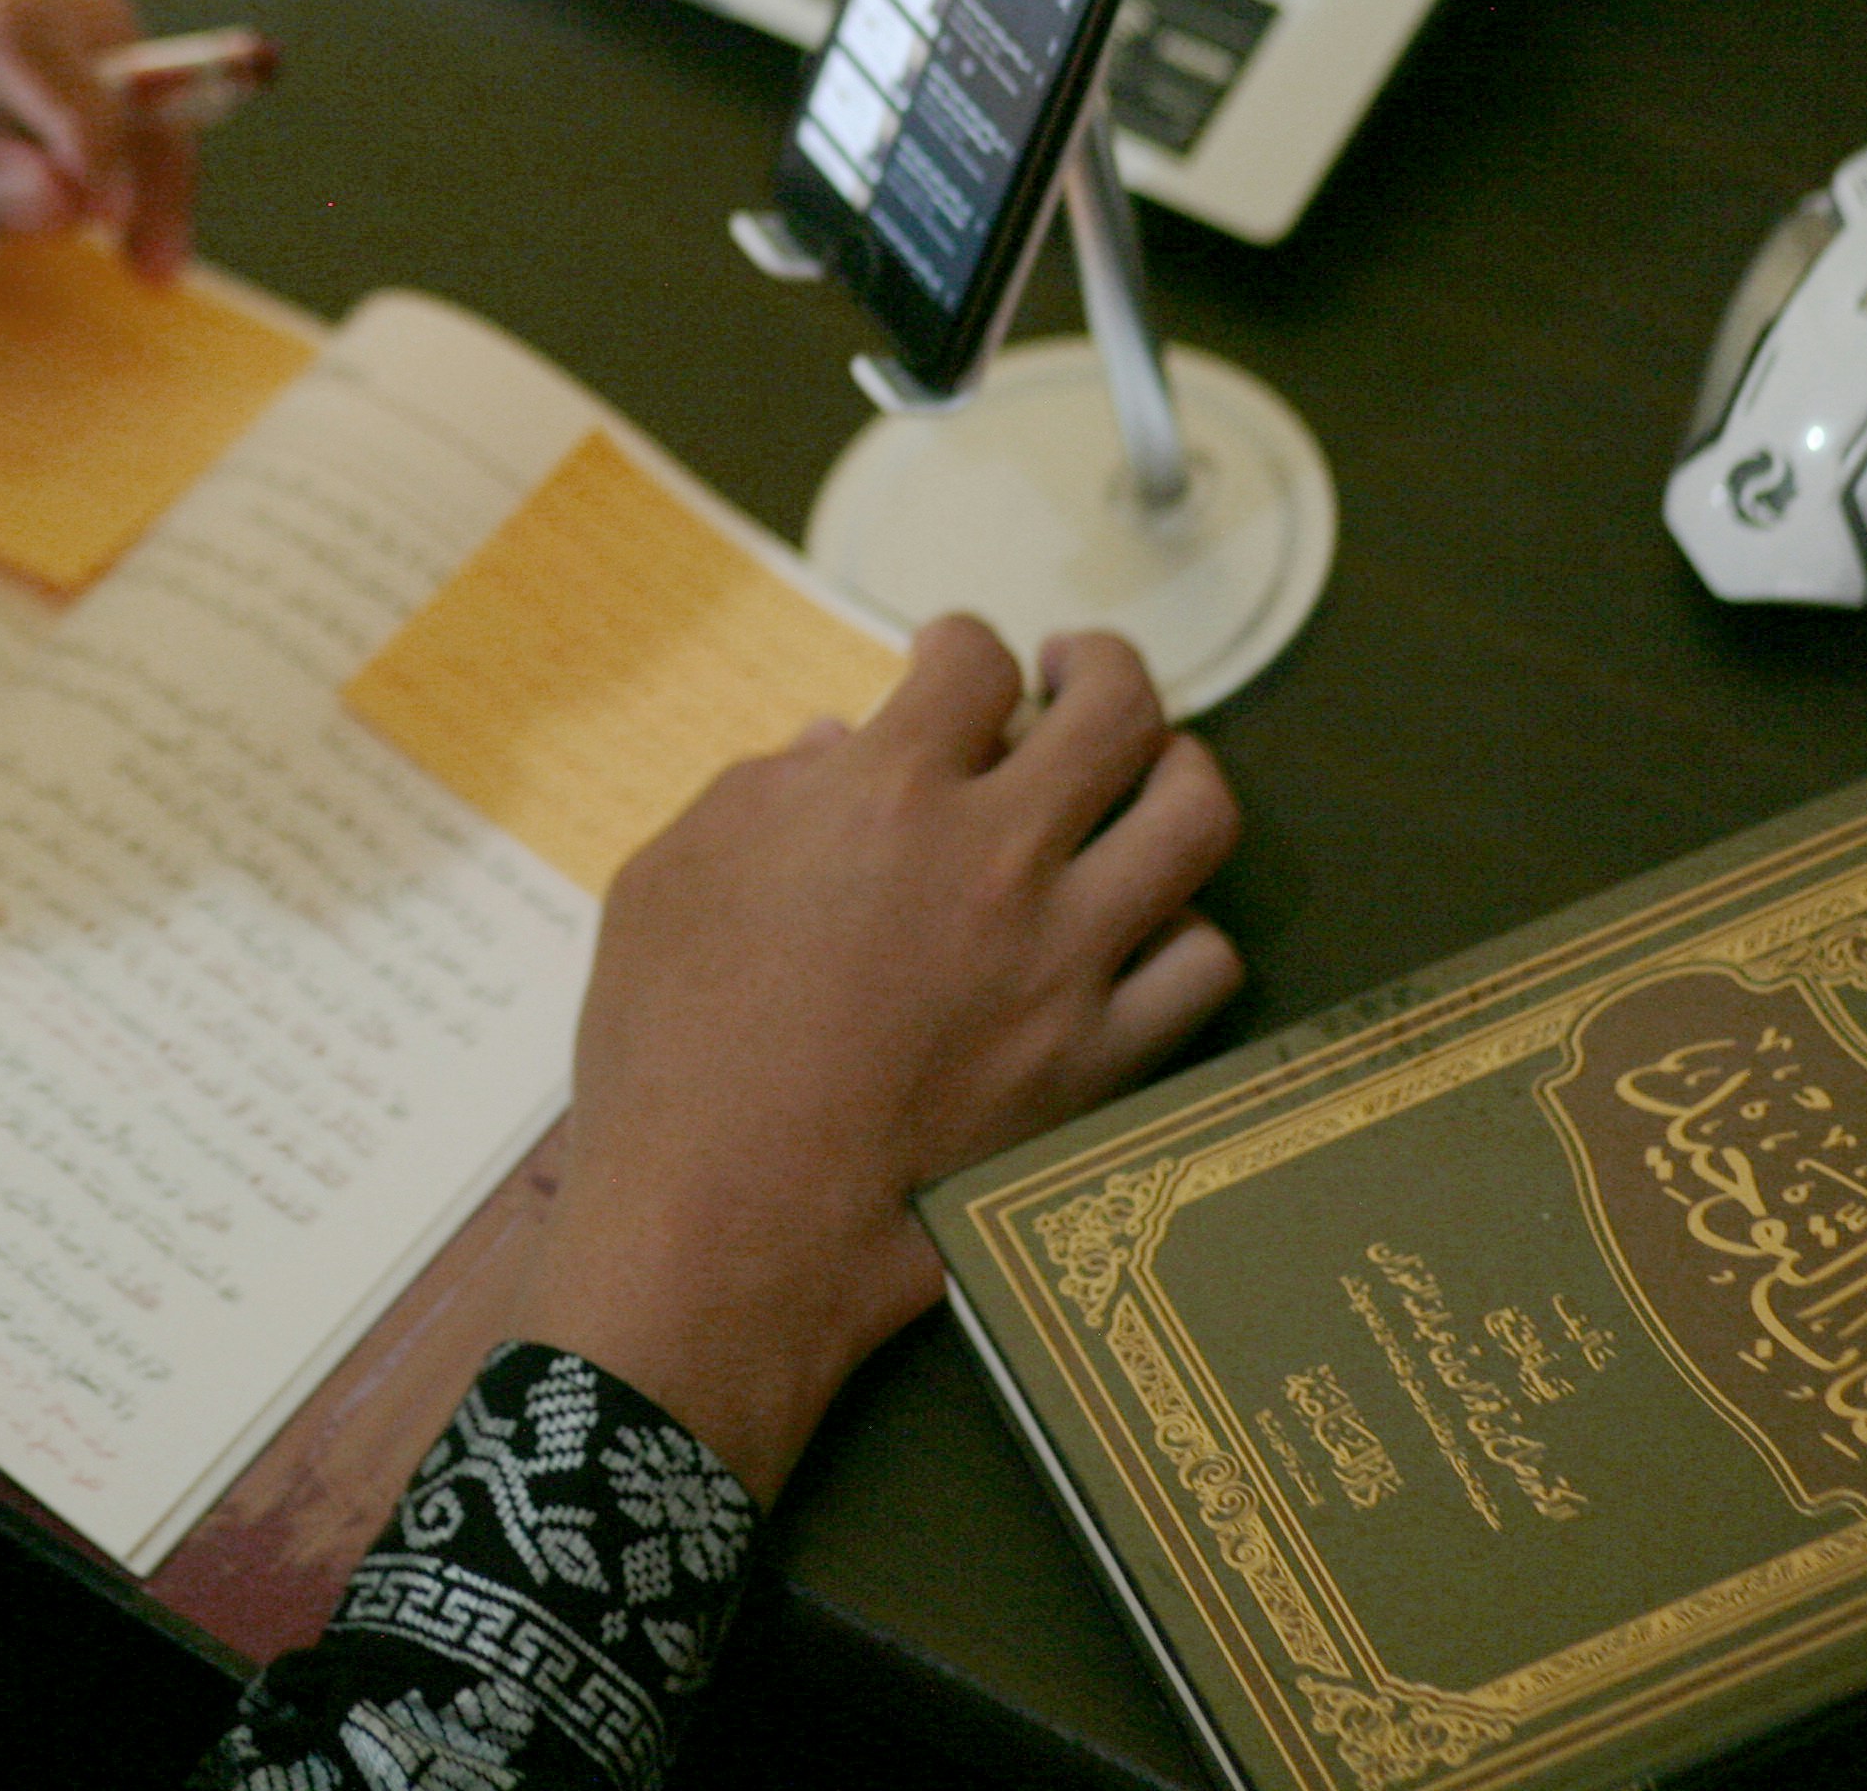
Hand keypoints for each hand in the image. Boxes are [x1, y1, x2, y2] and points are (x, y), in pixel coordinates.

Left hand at [0, 0, 197, 279]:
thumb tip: (63, 199)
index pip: (11, 21)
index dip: (92, 118)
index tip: (116, 219)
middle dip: (137, 116)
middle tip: (147, 251)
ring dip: (112, 101)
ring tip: (113, 226)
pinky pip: (7, 8)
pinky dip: (57, 87)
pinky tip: (46, 176)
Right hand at [515, 618, 1240, 1500]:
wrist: (726, 1221)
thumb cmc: (668, 1047)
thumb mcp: (666, 881)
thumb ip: (758, 793)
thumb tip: (837, 749)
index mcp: (888, 792)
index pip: (972, 661)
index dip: (960, 644)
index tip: (946, 664)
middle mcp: (1001, 855)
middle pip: (1120, 709)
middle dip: (1103, 667)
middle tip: (1075, 676)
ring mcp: (1069, 961)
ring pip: (1195, 818)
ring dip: (1174, 773)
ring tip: (1144, 778)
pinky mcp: (1103, 1063)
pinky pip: (1201, 967)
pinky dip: (1180, 930)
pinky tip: (1141, 927)